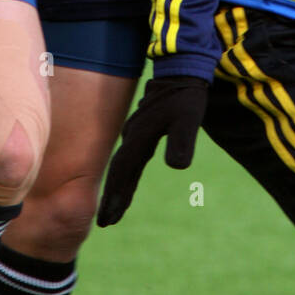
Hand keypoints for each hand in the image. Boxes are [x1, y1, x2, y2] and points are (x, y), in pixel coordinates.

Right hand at [96, 75, 208, 226]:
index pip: (124, 171)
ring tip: (114, 209)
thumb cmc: (187, 95)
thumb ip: (183, 141)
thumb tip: (178, 167)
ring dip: (118, 187)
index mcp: (140, 136)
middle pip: (118, 171)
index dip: (116, 195)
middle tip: (104, 224)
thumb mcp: (189, 117)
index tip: (108, 219)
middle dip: (112, 197)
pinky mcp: (143, 128)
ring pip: (123, 164)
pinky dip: (126, 173)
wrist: (182, 70)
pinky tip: (128, 180)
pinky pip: (130, 156)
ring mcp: (136, 130)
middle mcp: (133, 135)